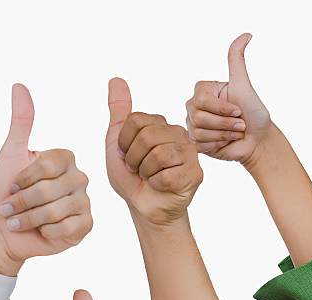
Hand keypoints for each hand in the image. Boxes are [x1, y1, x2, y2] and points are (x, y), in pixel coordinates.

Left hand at [0, 84, 91, 276]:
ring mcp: (85, 202)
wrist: (5, 230)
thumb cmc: (6, 193)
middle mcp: (80, 178)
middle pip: (50, 190)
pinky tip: (42, 231)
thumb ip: (21, 122)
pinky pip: (68, 228)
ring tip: (19, 222)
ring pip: (57, 211)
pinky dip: (47, 232)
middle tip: (10, 208)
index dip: (24, 178)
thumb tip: (19, 86)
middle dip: (22, 202)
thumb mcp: (10, 155)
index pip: (50, 165)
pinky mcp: (86, 224)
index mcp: (65, 159)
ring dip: (29, 219)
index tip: (11, 184)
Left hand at [105, 78, 202, 226]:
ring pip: (158, 155)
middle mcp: (179, 134)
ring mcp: (190, 153)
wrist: (145, 207)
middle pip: (147, 136)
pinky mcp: (195, 173)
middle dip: (135, 159)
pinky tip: (162, 186)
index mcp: (161, 124)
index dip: (124, 143)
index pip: (136, 120)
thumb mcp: (117, 143)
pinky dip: (157, 184)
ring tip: (151, 177)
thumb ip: (119, 112)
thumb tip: (116, 79)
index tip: (129, 156)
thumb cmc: (132, 177)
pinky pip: (167, 174)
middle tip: (140, 169)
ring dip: (146, 172)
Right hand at [186, 33, 271, 164]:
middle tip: (240, 124)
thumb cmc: (254, 113)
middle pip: (199, 117)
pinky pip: (199, 144)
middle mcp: (194, 106)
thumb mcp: (244, 85)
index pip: (201, 99)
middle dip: (225, 123)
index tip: (239, 110)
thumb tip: (246, 34)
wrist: (258, 140)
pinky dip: (217, 144)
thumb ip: (237, 61)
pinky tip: (226, 142)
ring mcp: (194, 125)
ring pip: (199, 131)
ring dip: (224, 135)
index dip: (222, 108)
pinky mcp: (196, 143)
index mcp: (204, 91)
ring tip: (235, 133)